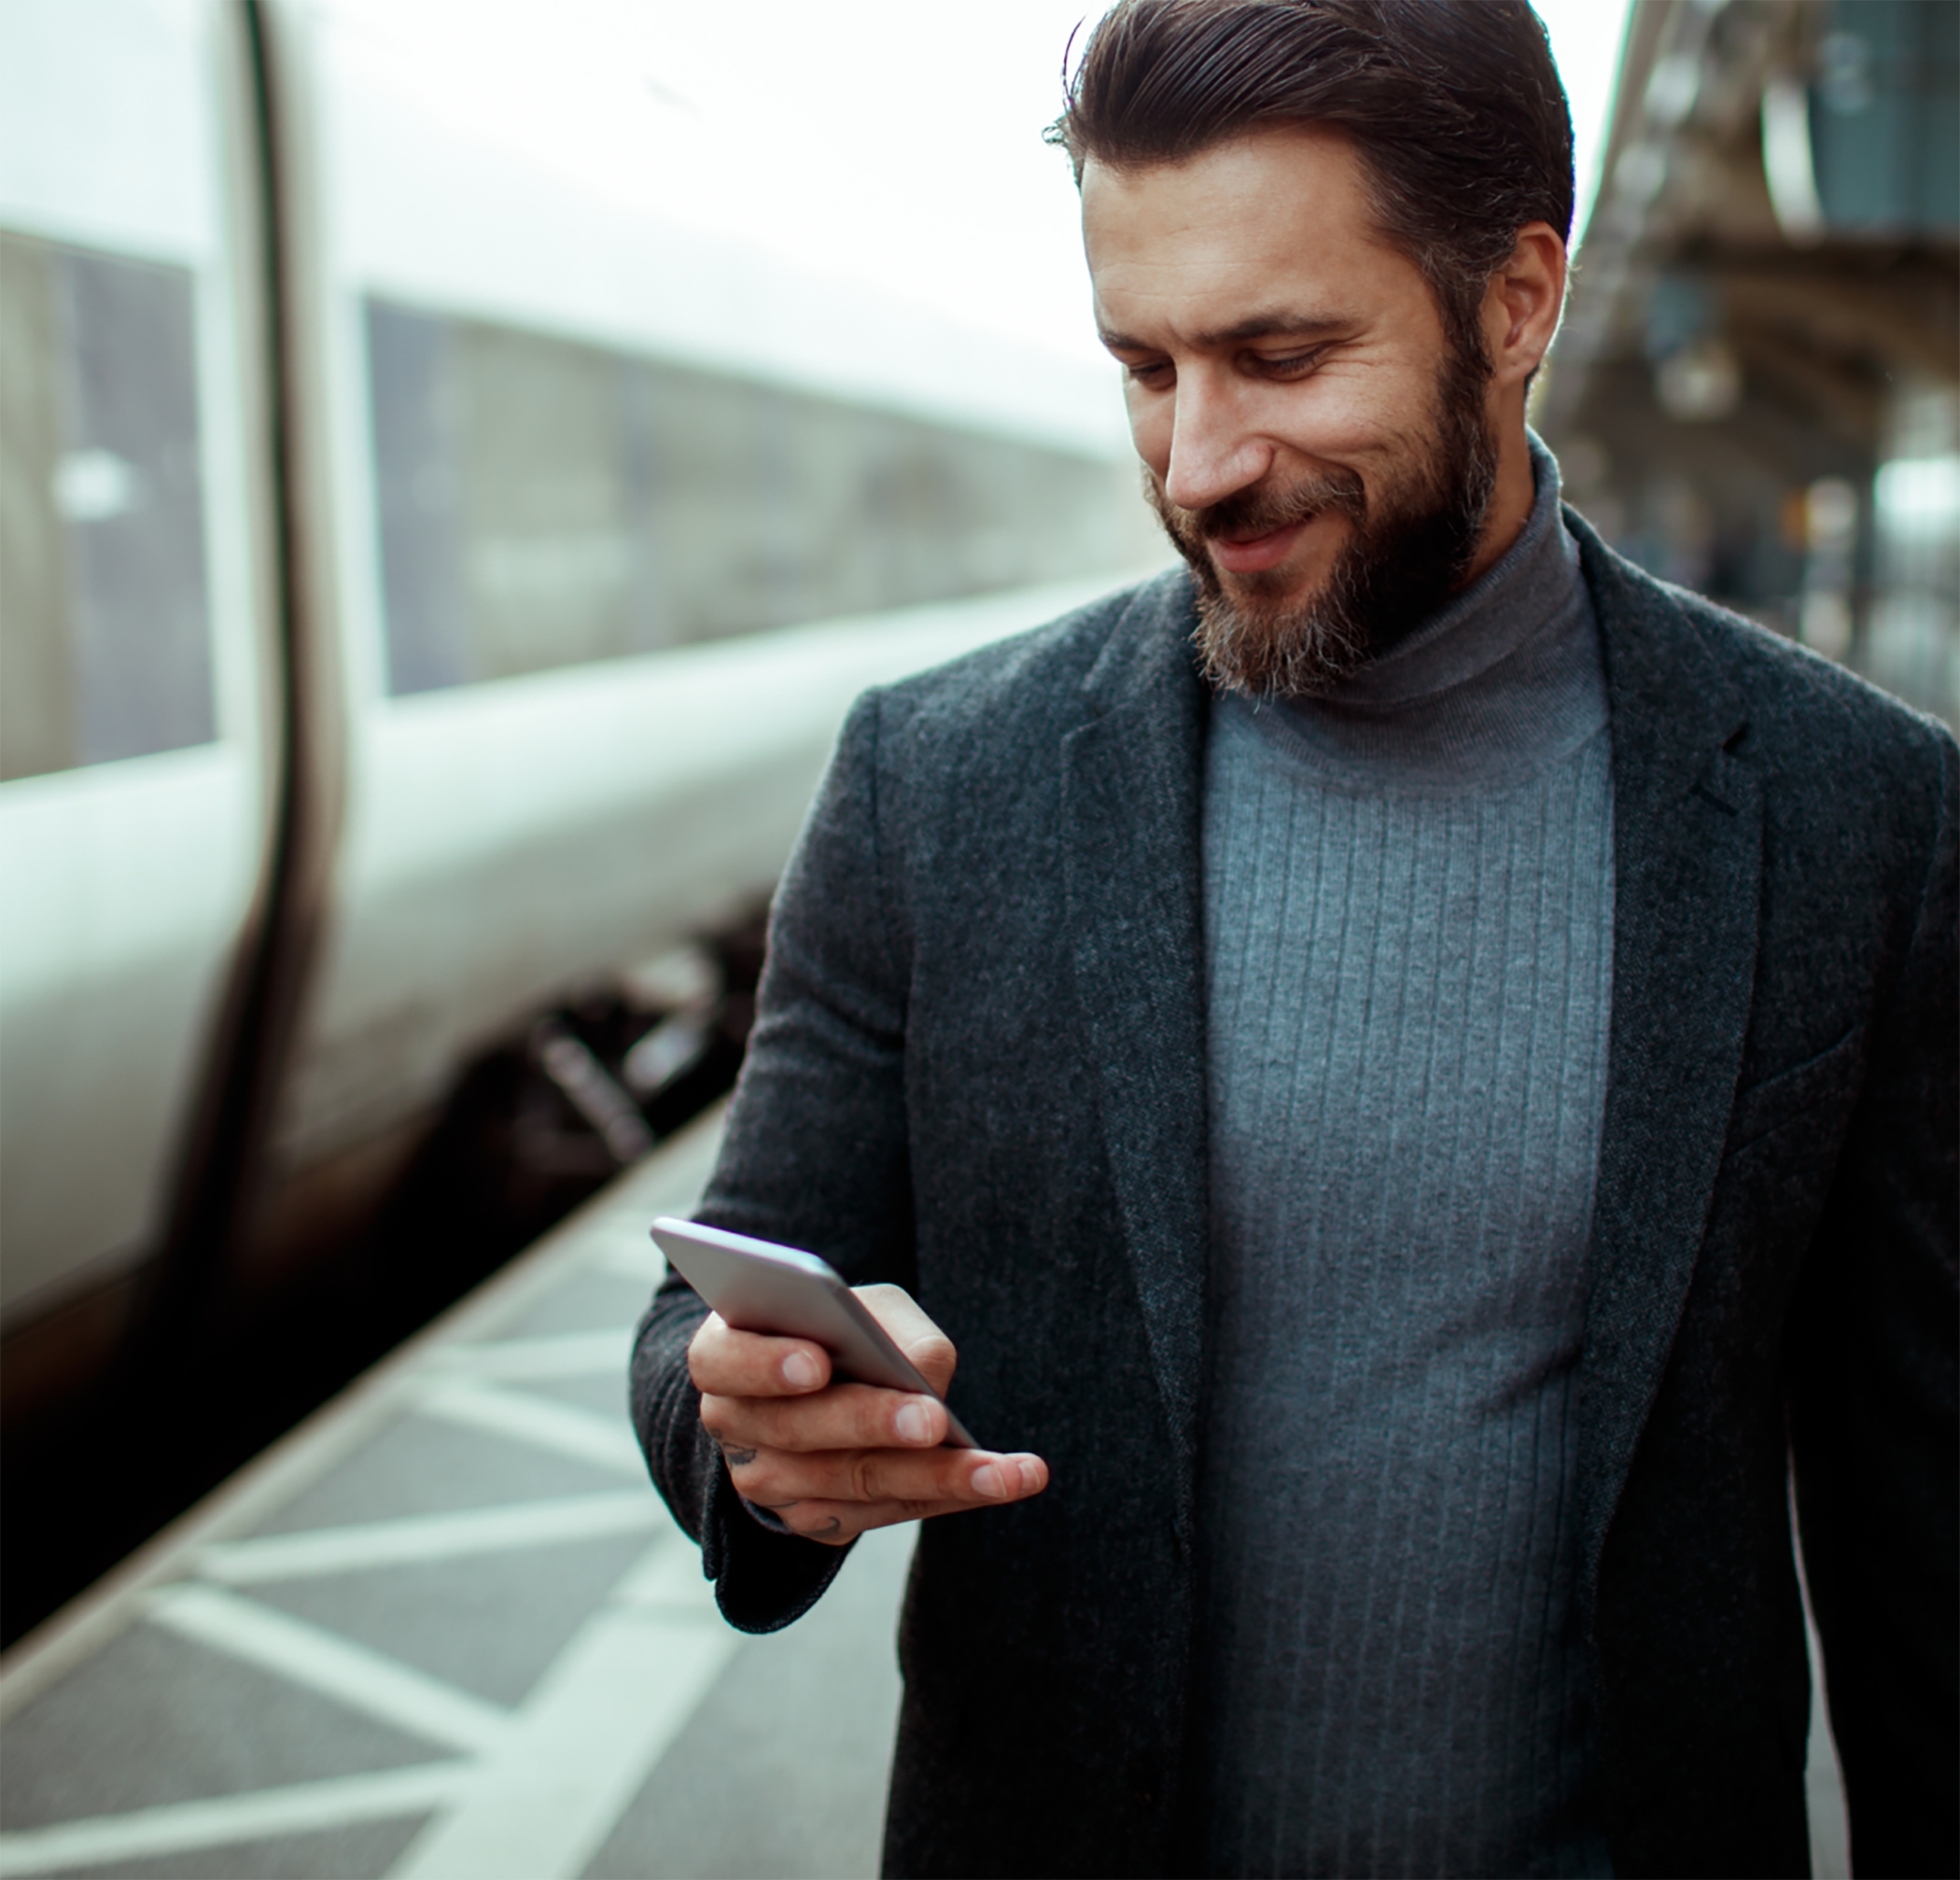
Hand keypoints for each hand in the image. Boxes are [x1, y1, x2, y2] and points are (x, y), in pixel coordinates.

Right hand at [688, 1282, 1048, 1546]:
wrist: (814, 1389)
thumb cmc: (836, 1327)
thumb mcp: (860, 1304)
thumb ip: (887, 1326)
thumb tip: (928, 1377)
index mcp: (721, 1355)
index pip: (728, 1360)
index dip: (768, 1364)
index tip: (817, 1363)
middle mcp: (733, 1425)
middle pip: (798, 1431)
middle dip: (871, 1424)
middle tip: (932, 1419)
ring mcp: (769, 1484)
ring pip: (850, 1483)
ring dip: (934, 1476)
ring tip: (1004, 1470)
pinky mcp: (814, 1521)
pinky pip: (885, 1513)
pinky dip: (948, 1496)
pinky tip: (1005, 1481)